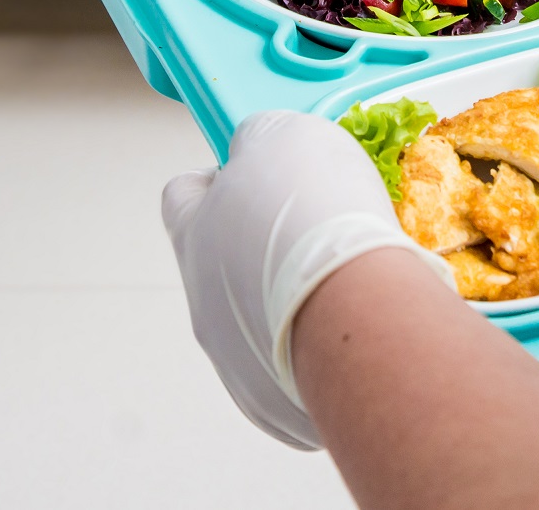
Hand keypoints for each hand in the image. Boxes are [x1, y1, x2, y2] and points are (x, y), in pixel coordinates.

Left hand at [161, 111, 452, 449]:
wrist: (356, 307)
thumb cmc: (316, 214)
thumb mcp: (287, 137)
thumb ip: (263, 140)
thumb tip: (260, 150)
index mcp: (194, 232)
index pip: (182, 196)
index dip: (218, 179)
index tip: (259, 176)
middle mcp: (202, 298)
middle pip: (222, 261)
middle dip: (263, 245)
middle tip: (316, 231)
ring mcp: (232, 357)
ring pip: (257, 319)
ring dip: (292, 299)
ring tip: (345, 283)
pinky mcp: (271, 401)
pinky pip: (290, 366)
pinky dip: (317, 345)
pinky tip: (351, 328)